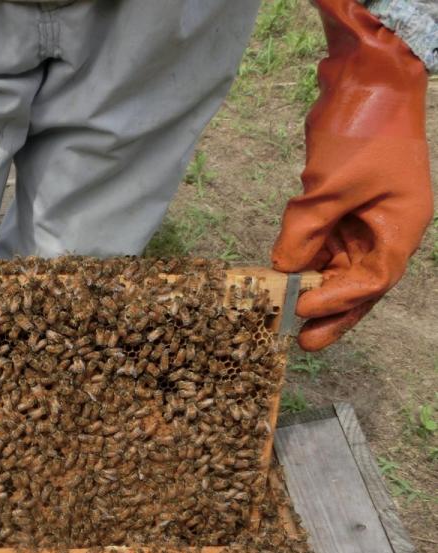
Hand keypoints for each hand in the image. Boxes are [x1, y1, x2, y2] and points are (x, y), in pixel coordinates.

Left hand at [272, 0, 431, 350]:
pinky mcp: (341, 216)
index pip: (373, 279)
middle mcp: (386, 232)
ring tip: (280, 313)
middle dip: (329, 314)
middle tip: (300, 340)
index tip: (303, 307)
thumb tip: (281, 272)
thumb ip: (304, 233)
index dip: (338, 299)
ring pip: (337, 272)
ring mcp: (364, 224)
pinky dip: (302, 263)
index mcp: (401, 228)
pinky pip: (321, 250)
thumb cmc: (361, 130)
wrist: (363, 83)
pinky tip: (280, 278)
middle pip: (358, 287)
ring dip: (310, 289)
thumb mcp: (329, 187)